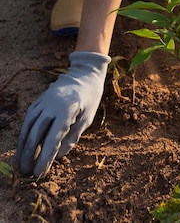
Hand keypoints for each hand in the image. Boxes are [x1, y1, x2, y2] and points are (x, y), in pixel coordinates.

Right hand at [17, 51, 109, 176]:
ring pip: (28, 127)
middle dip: (29, 156)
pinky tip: (23, 145)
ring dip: (22, 147)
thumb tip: (58, 156)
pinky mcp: (38, 100)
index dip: (44, 158)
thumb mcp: (88, 118)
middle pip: (36, 134)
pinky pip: (28, 118)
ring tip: (21, 163)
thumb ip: (73, 136)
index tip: (39, 173)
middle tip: (27, 173)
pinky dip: (24, 133)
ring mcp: (43, 101)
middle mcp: (51, 105)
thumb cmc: (90, 98)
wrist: (84, 73)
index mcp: (67, 111)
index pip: (52, 140)